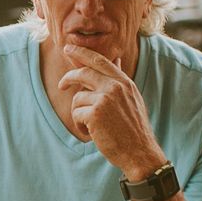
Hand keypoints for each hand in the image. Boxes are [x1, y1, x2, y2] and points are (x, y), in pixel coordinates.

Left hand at [56, 46, 166, 178]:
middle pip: (83, 73)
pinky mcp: (95, 113)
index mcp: (124, 82)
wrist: (140, 152)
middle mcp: (115, 87)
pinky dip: (80, 126)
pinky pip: (76, 114)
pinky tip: (92, 134)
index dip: (82, 52)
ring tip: (92, 126)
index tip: (69, 48)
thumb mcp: (132, 98)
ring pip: (77, 98)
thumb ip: (119, 79)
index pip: (99, 60)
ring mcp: (105, 99)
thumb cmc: (133, 128)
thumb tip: (115, 59)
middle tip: (62, 85)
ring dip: (80, 114)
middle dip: (69, 78)